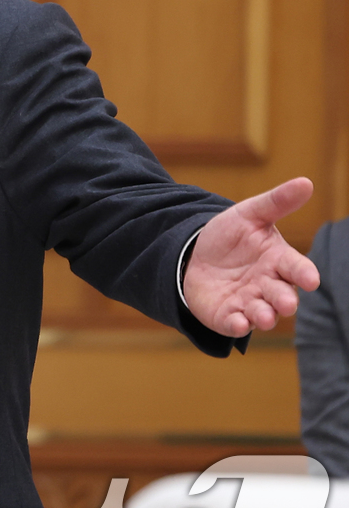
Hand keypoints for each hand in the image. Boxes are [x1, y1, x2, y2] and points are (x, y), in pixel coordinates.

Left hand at [183, 177, 319, 336]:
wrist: (196, 254)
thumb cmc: (231, 236)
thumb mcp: (249, 214)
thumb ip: (276, 202)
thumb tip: (306, 182)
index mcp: (278, 260)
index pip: (297, 268)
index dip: (304, 273)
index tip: (311, 279)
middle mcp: (268, 285)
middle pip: (282, 295)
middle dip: (285, 300)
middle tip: (286, 303)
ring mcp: (249, 302)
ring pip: (262, 313)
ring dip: (264, 316)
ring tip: (264, 317)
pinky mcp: (228, 315)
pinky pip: (235, 324)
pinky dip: (237, 325)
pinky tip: (238, 324)